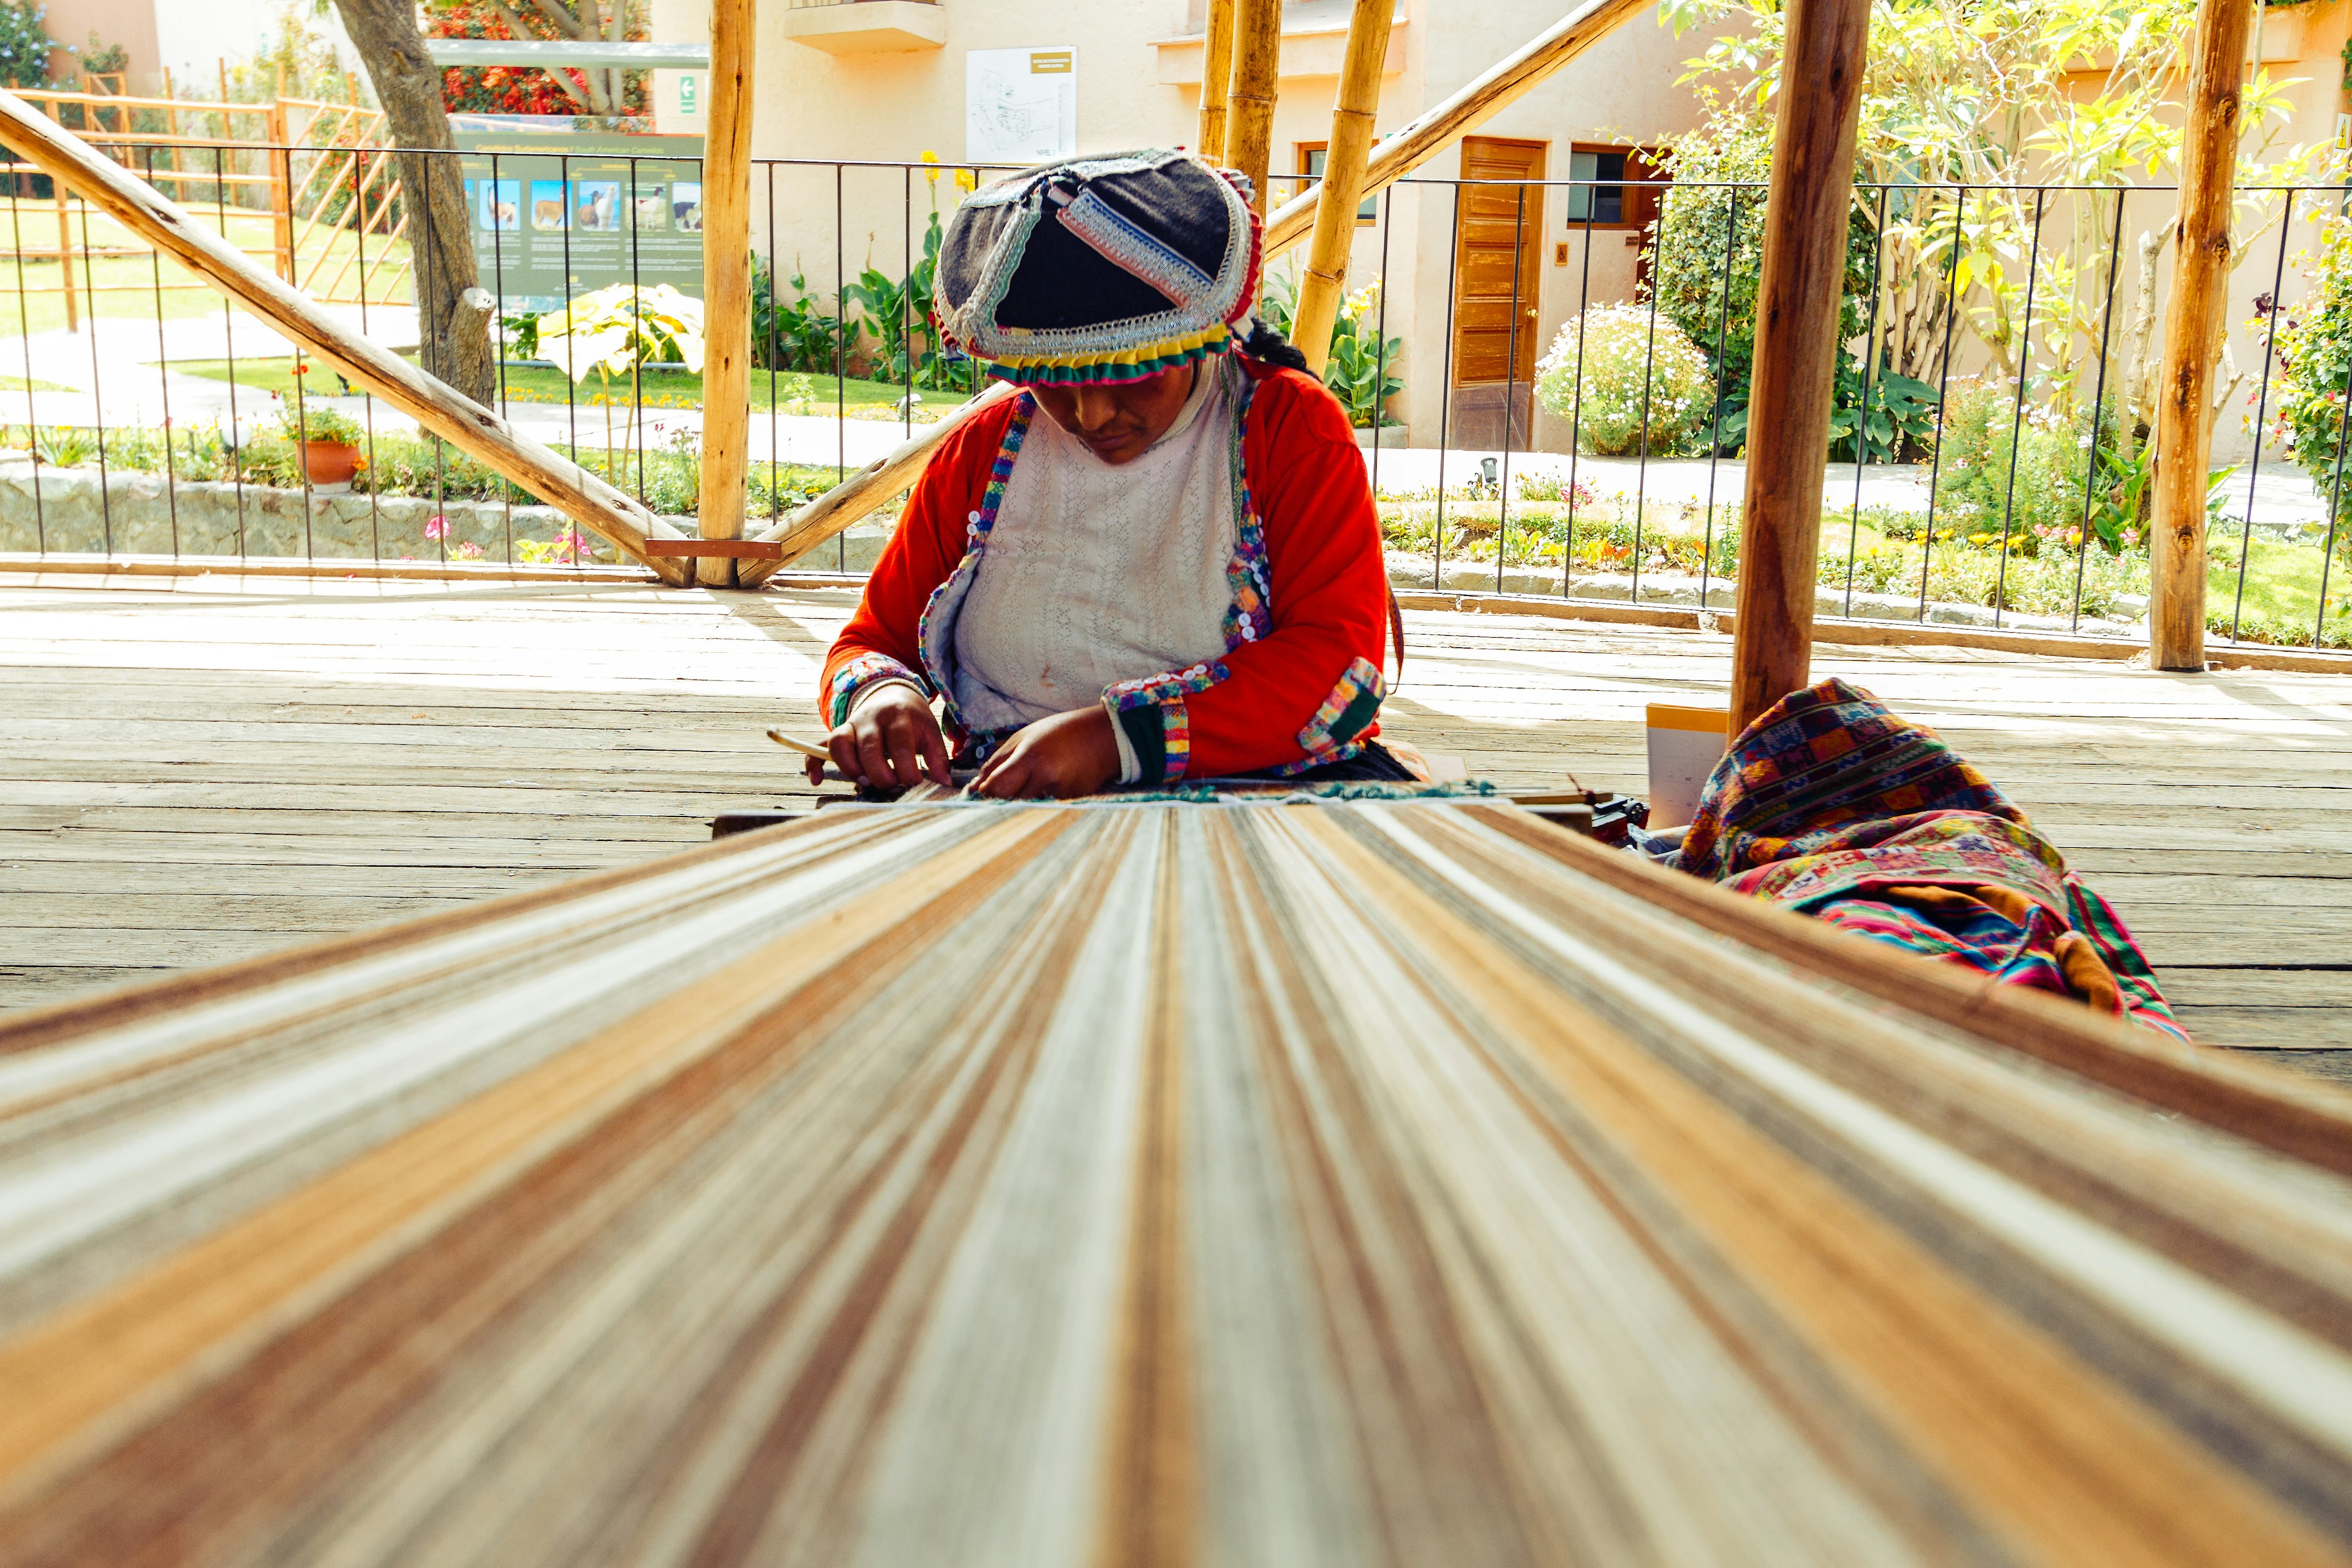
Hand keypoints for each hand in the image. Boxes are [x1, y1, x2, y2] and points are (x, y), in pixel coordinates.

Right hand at [808, 684, 950, 788]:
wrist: (892, 694)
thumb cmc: (913, 720)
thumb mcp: (930, 732)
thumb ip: (937, 758)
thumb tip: (943, 784)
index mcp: (899, 716)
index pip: (900, 744)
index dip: (906, 769)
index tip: (914, 785)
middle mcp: (872, 718)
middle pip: (869, 746)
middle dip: (879, 773)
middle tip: (890, 788)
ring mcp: (852, 724)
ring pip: (840, 743)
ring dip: (849, 767)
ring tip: (864, 783)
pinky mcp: (839, 732)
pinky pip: (820, 745)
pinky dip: (814, 762)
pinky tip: (817, 780)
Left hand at [973, 706, 1120, 799]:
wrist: (1104, 737)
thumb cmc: (1060, 732)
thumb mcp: (1024, 737)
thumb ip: (996, 762)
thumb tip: (975, 788)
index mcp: (1030, 757)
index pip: (996, 788)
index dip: (984, 795)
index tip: (978, 795)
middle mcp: (1045, 778)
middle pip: (1008, 804)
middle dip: (997, 804)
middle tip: (993, 799)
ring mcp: (1060, 793)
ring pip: (1025, 810)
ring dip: (1017, 806)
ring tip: (1021, 792)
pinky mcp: (1071, 803)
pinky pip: (1044, 810)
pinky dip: (1036, 805)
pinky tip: (1042, 791)